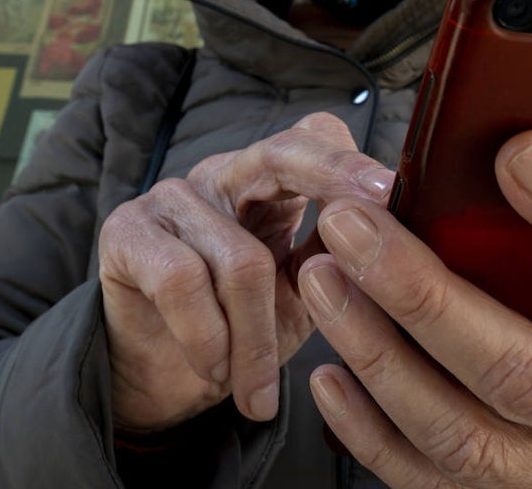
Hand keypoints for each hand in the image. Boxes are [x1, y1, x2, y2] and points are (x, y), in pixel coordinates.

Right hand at [98, 112, 393, 433]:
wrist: (161, 378)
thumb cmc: (243, 330)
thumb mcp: (305, 298)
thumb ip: (343, 260)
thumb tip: (403, 239)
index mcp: (274, 182)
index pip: (316, 138)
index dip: (353, 163)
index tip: (395, 195)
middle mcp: (225, 173)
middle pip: (281, 154)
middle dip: (332, 182)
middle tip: (367, 241)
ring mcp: (172, 194)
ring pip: (242, 261)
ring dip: (255, 343)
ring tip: (257, 393)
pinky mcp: (127, 229)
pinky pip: (183, 282)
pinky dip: (209, 341)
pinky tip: (215, 373)